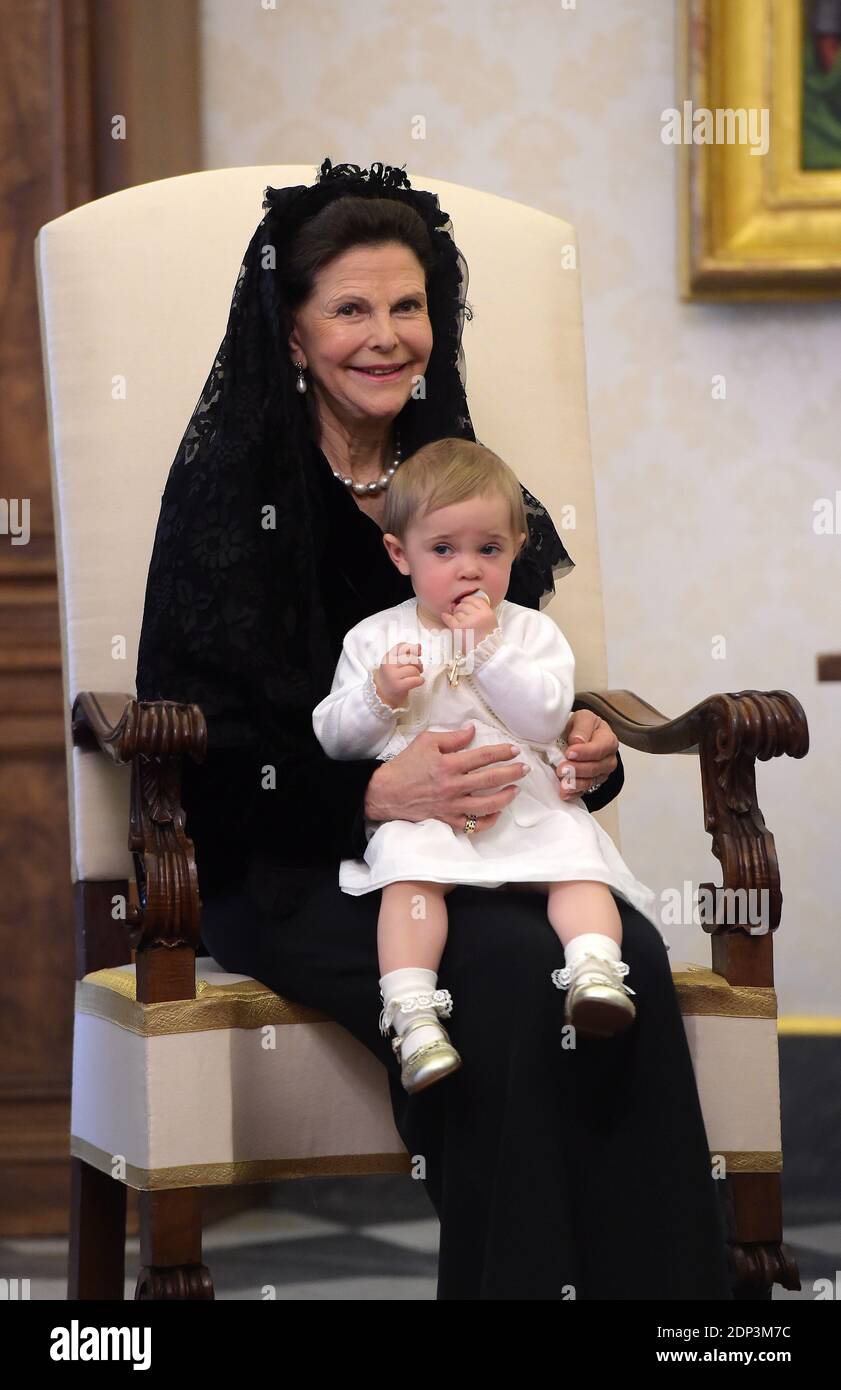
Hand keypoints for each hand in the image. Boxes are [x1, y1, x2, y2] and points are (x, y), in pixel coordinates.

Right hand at [363, 724, 527, 832]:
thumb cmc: (406, 764)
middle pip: (490, 780)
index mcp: (448, 764)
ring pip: (486, 805)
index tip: (514, 750)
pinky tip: (496, 812)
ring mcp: (451, 805)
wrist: (386, 792)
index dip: (502, 752)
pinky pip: (472, 825)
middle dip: (512, 773)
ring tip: (515, 790)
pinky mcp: (447, 819)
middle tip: (524, 768)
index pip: (483, 757)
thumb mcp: (426, 741)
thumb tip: (472, 731)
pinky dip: (487, 821)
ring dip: (505, 797)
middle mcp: (453, 786)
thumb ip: (452, 737)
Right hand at [374, 642, 424, 709]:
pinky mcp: (398, 686)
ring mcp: (392, 676)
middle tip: (419, 669)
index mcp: (388, 657)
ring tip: (415, 677)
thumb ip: (407, 653)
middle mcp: (388, 665)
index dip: (413, 649)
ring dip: (418, 674)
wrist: (383, 694)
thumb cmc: (392, 676)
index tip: (419, 653)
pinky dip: (420, 680)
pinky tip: (419, 681)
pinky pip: (415, 680)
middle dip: (419, 664)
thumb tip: (419, 646)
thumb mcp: (395, 662)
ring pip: (414, 670)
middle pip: (411, 659)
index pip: (402, 647)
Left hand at [440, 591, 498, 645]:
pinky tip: (445, 616)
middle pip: (464, 605)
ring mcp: (468, 622)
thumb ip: (481, 611)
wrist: (486, 652)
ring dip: (456, 615)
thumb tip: (463, 602)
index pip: (475, 599)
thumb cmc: (487, 638)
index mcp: (487, 613)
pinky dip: (446, 617)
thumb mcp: (490, 621)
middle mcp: (478, 616)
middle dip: (460, 608)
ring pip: (457, 612)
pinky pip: (449, 618)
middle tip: (461, 614)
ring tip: (459, 621)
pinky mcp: (459, 629)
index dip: (467, 600)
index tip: (464, 603)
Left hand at [554, 710, 617, 799]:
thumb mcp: (581, 718)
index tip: (569, 752)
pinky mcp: (593, 782)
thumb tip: (577, 741)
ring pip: (592, 780)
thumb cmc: (580, 728)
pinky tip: (565, 793)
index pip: (600, 747)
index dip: (585, 752)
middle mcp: (608, 757)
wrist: (578, 739)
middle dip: (578, 769)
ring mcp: (602, 772)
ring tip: (563, 785)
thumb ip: (581, 727)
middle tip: (561, 769)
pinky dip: (574, 792)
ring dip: (576, 783)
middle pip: (597, 766)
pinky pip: (585, 790)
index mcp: (608, 739)